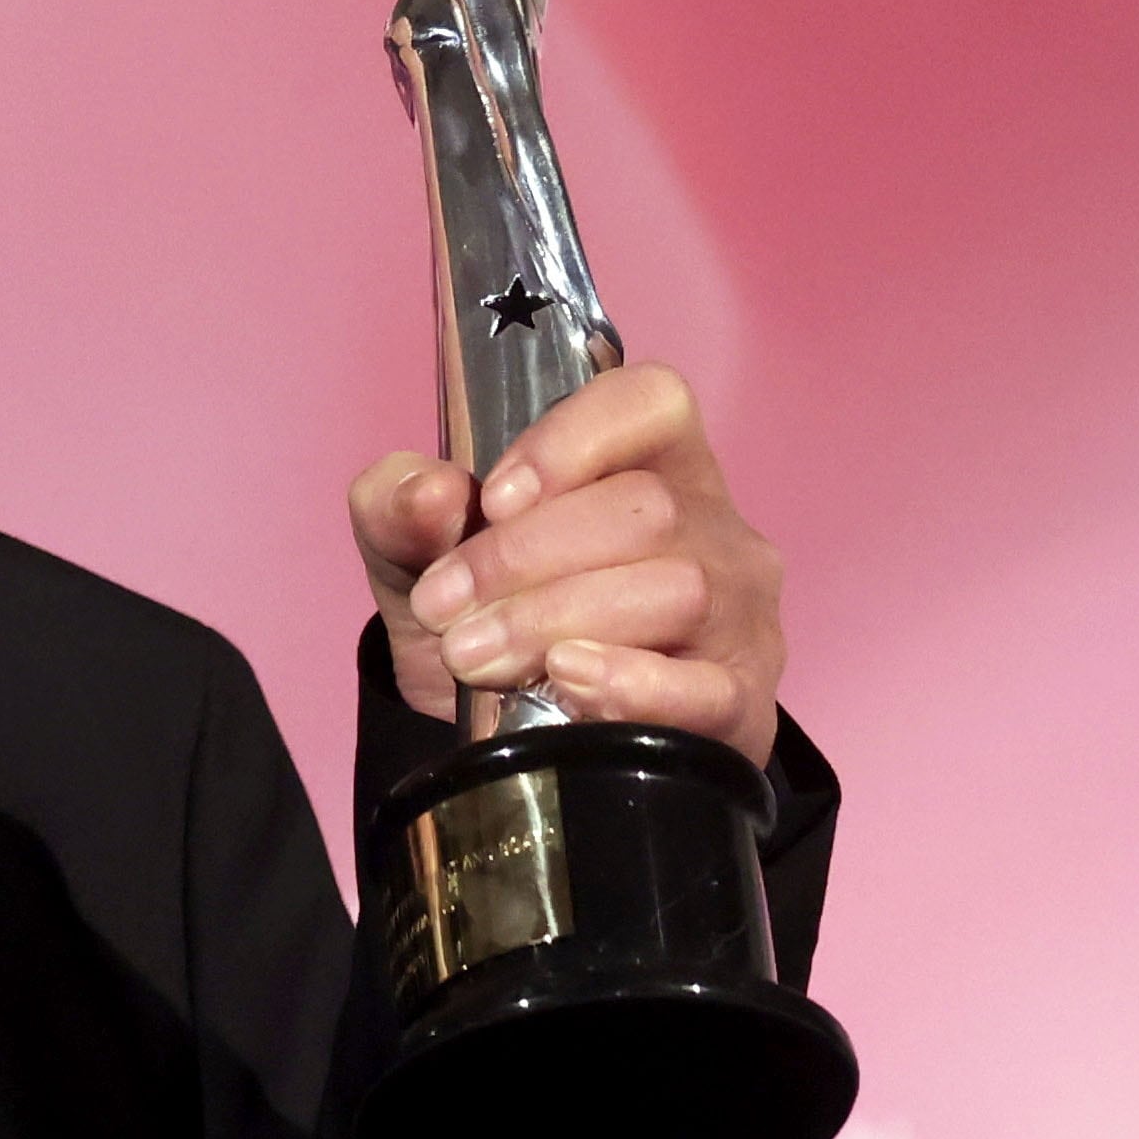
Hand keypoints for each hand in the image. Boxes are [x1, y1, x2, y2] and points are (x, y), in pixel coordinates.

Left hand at [348, 361, 784, 765]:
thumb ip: (399, 506)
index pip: (651, 402)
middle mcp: (712, 526)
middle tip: (446, 612)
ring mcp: (738, 615)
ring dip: (557, 622)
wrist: (501, 736)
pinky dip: (633, 684)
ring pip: (678, 590)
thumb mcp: (413, 556)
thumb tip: (429, 494)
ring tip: (478, 659)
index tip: (493, 500)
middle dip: (525, 559)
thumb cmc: (482, 615)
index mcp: (649, 463)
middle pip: (648, 509)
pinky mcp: (739, 704)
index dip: (574, 440)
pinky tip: (568, 681)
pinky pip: (711, 689)